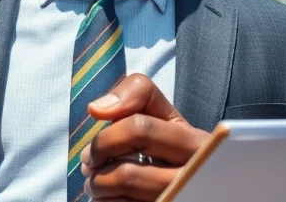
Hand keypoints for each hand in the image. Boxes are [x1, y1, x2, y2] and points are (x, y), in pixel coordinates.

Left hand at [80, 74, 209, 200]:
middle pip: (127, 174)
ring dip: (97, 188)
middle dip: (97, 170)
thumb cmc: (168, 143)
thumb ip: (136, 93)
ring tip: (97, 183)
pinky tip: (110, 198)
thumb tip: (97, 108)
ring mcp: (182, 198)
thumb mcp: (164, 113)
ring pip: (124, 196)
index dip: (105, 139)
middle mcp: (194, 176)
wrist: (191, 181)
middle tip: (89, 166)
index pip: (139, 130)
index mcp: (196, 143)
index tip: (95, 148)